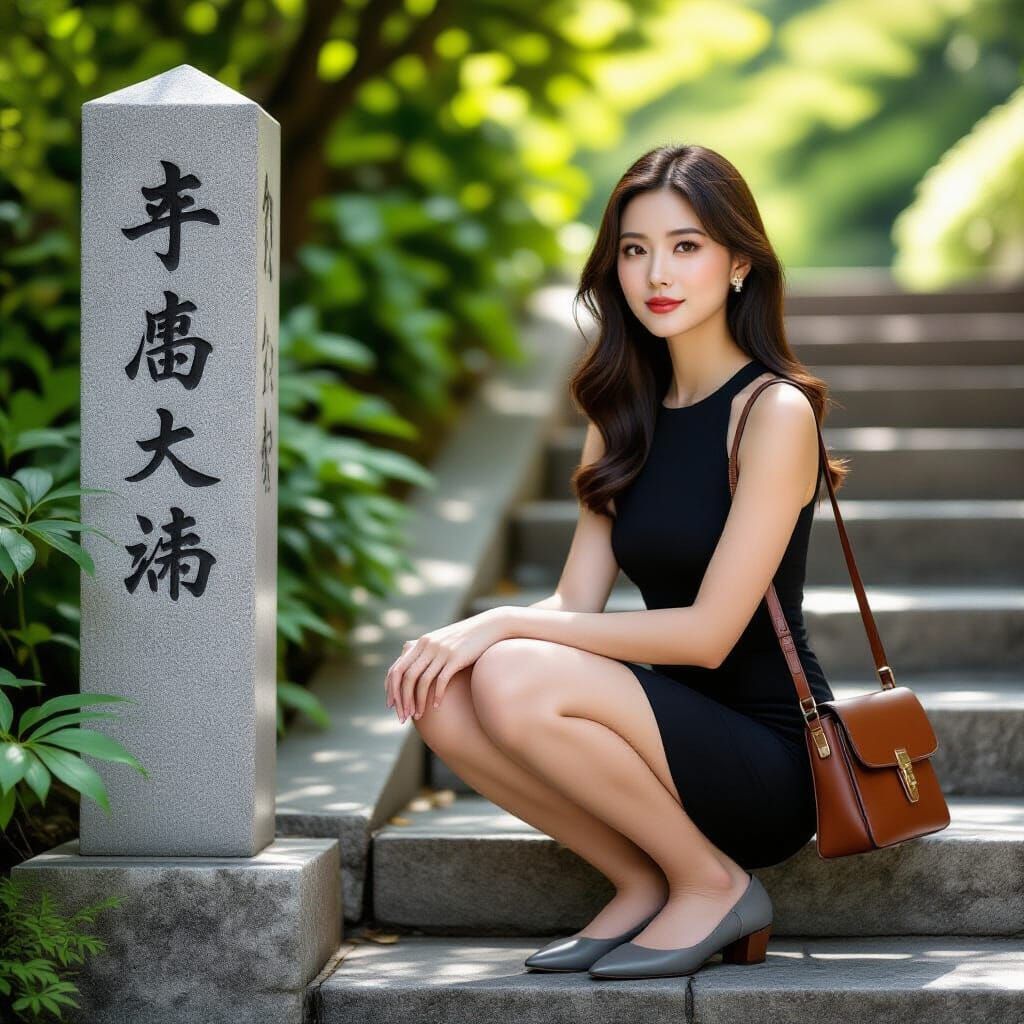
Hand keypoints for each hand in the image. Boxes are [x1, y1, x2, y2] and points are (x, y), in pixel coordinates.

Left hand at [385, 608, 511, 721]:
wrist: (487, 626)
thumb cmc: (463, 639)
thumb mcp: (441, 641)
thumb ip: (425, 652)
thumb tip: (412, 671)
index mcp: (420, 643)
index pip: (396, 669)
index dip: (391, 689)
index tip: (391, 706)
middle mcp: (427, 646)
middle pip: (406, 677)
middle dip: (402, 699)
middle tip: (404, 716)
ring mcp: (441, 651)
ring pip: (422, 681)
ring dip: (418, 701)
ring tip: (418, 715)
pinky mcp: (456, 657)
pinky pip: (441, 680)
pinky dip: (436, 695)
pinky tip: (436, 706)